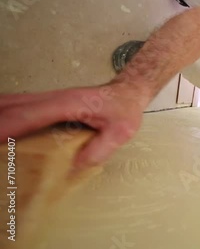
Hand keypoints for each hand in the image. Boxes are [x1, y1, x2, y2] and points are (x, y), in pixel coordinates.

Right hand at [0, 83, 145, 168]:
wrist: (127, 91)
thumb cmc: (124, 108)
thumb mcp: (120, 132)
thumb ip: (99, 149)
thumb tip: (75, 167)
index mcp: (68, 104)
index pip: (29, 115)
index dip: (8, 126)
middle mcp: (55, 98)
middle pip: (14, 105)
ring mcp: (51, 98)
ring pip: (15, 102)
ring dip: (0, 115)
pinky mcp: (50, 102)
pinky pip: (22, 105)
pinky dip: (8, 113)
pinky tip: (3, 124)